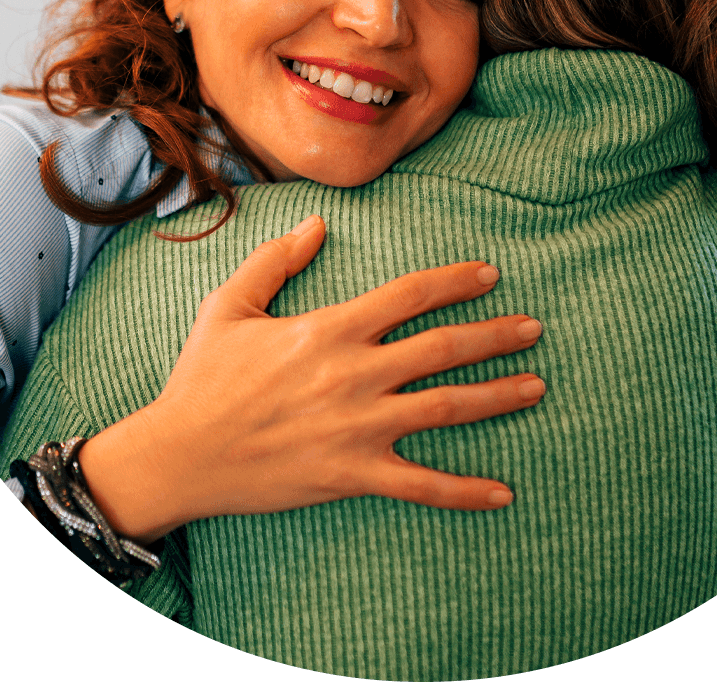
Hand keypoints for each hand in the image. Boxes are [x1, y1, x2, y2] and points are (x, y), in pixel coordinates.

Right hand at [78, 215, 544, 541]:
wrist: (179, 456)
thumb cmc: (204, 378)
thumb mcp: (231, 305)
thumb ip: (277, 259)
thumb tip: (317, 223)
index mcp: (329, 329)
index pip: (409, 295)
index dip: (455, 281)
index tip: (490, 274)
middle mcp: (353, 374)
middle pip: (443, 348)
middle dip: (495, 335)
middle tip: (534, 328)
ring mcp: (358, 427)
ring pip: (445, 408)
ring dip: (497, 396)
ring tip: (537, 386)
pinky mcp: (353, 475)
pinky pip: (422, 485)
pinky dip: (466, 490)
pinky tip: (504, 493)